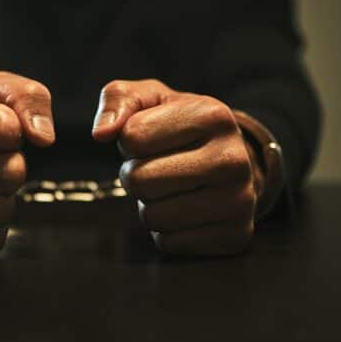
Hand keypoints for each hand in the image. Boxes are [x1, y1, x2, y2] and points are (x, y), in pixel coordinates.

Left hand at [92, 79, 258, 255]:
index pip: (132, 136)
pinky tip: (187, 209)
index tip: (151, 138)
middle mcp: (233, 158)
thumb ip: (118, 100)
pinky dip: (167, 230)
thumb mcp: (150, 98)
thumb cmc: (179, 126)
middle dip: (135, 175)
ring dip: (150, 204)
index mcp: (213, 115)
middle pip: (139, 180)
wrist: (230, 161)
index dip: (129, 141)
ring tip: (173, 188)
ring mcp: (239, 201)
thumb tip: (101, 133)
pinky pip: (168, 242)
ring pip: (152, 216)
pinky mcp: (235, 235)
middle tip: (157, 167)